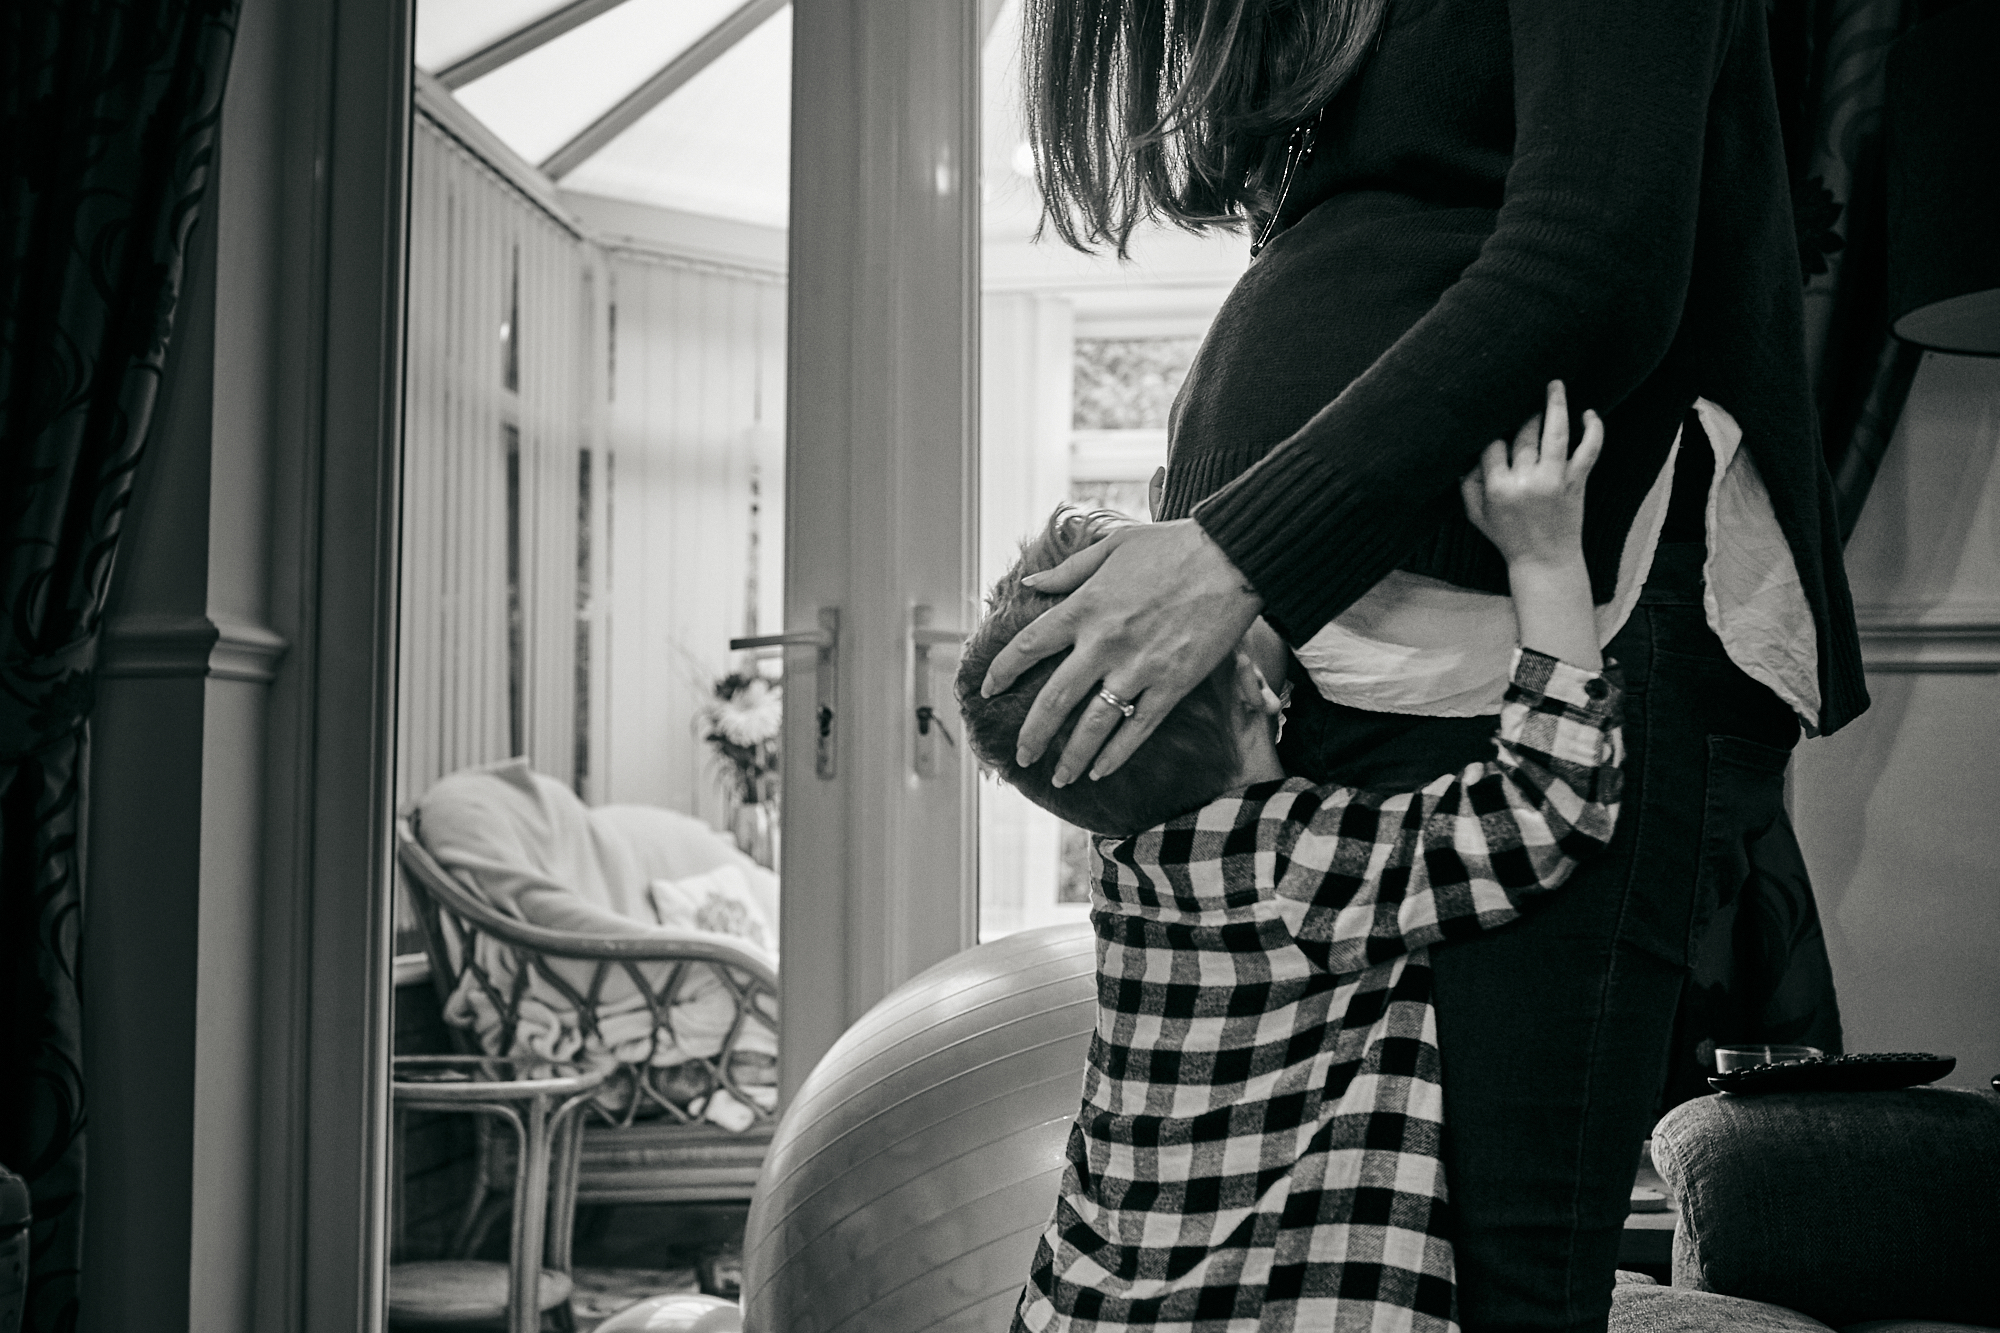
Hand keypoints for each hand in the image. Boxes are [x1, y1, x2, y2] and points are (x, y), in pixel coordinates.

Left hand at [978, 518, 1263, 784]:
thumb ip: (1069, 570)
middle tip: (1021, 755)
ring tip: (1059, 777)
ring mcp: (1138, 667)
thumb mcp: (1113, 545)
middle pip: (1053, 699)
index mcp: (1084, 606)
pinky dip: (1117, 754)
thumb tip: (1030, 583)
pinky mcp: (1172, 684)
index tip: (988, 692)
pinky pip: (1138, 728)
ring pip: (1093, 725)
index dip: (1002, 672)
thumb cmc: (1173, 546)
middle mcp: (1103, 642)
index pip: (1028, 647)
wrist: (1232, 557)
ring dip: (1071, 756)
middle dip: (1032, 734)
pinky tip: (1101, 771)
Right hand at [1459, 379, 1602, 568]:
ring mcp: (1554, 480)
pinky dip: (1593, 431)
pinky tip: (1590, 414)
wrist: (1545, 561)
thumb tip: (1464, 455)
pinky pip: (1588, 452)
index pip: (1493, 445)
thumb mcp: (1476, 516)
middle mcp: (1526, 481)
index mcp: (1498, 487)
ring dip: (1556, 405)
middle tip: (1524, 397)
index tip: (1495, 418)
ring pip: (1556, 434)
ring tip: (1555, 384)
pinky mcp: (1576, 483)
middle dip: (1524, 413)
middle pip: (1524, 434)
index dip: (1493, 430)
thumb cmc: (1508, 538)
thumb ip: (1467, 485)